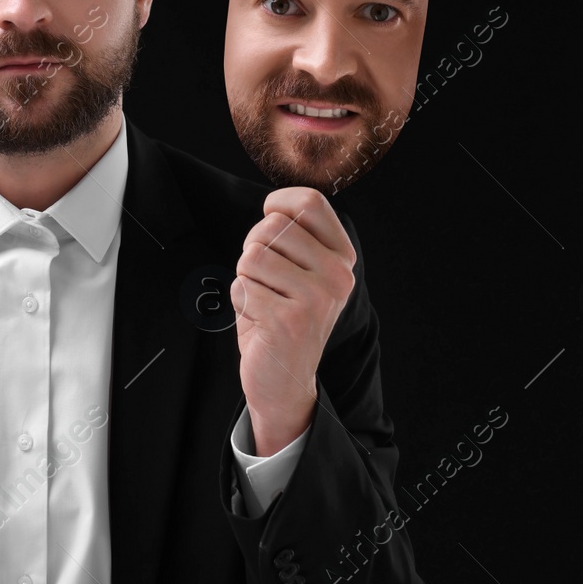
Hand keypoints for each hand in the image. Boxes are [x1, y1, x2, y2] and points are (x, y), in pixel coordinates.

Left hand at [231, 187, 355, 456]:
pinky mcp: (289, 320)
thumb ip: (292, 236)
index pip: (309, 202)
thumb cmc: (282, 315)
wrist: (284, 381)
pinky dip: (240, 303)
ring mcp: (317, 298)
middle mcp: (337, 275)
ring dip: (246, 280)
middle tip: (266, 282)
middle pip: (270, 227)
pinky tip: (260, 322)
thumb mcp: (298, 270)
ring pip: (251, 257)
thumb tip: (273, 205)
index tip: (271, 225)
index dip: (277, 205)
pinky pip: (241, 287)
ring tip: (264, 302)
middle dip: (253, 251)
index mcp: (342, 257)